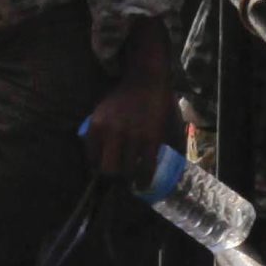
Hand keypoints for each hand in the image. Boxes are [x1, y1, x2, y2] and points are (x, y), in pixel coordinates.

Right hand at [81, 60, 178, 191]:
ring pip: (104, 164)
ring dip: (108, 170)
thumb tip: (175, 168)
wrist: (144, 79)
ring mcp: (111, 129)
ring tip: (111, 169)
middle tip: (124, 179)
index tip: (140, 186)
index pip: (144, 171)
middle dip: (122, 179)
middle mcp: (130, 136)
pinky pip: (90, 150)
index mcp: (150, 138)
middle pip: (120, 171)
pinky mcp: (96, 123)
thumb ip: (173, 146)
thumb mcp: (172, 126)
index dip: (142, 182)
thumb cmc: (160, 104)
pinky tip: (99, 159)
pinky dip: (94, 158)